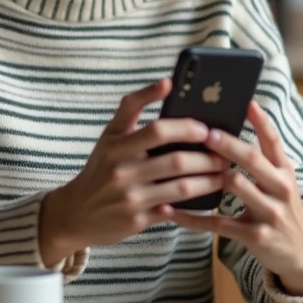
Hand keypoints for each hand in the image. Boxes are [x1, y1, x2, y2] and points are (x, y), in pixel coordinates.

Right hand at [38, 78, 228, 265]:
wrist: (75, 213)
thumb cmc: (100, 167)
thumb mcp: (109, 134)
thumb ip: (134, 105)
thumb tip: (168, 82)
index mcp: (116, 145)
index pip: (158, 130)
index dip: (187, 128)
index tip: (206, 129)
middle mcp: (121, 171)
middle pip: (177, 161)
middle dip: (208, 157)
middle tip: (226, 153)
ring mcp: (129, 198)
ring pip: (182, 188)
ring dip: (209, 180)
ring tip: (224, 173)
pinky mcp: (137, 221)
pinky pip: (175, 210)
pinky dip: (194, 203)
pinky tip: (208, 196)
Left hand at [169, 102, 302, 296]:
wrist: (299, 251)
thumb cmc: (280, 207)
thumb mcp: (281, 181)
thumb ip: (263, 159)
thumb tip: (236, 127)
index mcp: (285, 171)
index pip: (274, 141)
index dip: (261, 122)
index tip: (246, 103)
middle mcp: (281, 188)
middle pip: (253, 160)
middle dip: (228, 144)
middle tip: (205, 132)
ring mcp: (270, 213)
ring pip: (236, 186)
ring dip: (208, 175)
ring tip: (182, 165)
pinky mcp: (255, 236)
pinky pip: (217, 223)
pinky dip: (191, 218)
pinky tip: (170, 210)